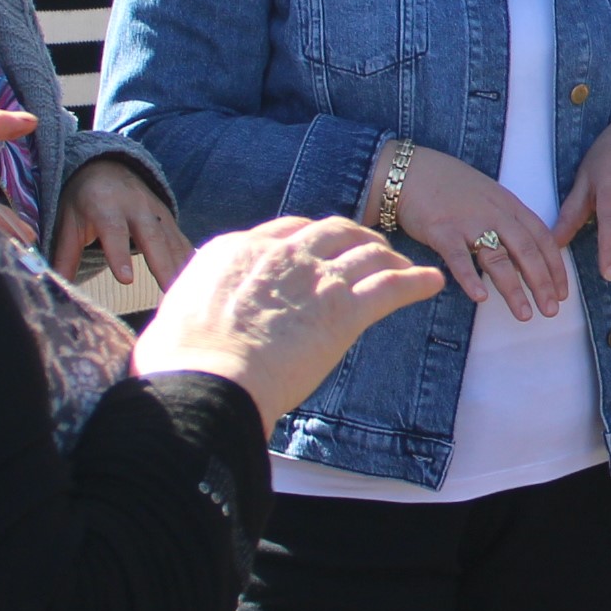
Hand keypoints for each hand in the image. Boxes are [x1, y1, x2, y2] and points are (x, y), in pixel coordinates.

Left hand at [47, 157, 190, 287]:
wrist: (107, 168)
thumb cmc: (83, 200)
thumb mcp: (68, 223)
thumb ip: (64, 255)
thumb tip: (51, 287)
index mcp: (105, 205)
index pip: (113, 231)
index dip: (119, 254)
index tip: (126, 279)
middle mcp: (136, 206)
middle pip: (152, 237)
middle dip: (162, 265)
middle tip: (169, 293)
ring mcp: (157, 211)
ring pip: (172, 241)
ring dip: (181, 268)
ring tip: (186, 295)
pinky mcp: (170, 219)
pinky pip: (182, 241)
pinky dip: (190, 262)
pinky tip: (198, 283)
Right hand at [135, 216, 442, 422]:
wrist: (207, 380)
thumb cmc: (182, 364)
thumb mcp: (176, 318)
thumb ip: (192, 310)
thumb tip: (178, 329)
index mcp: (237, 251)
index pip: (285, 230)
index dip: (309, 238)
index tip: (318, 248)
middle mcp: (281, 255)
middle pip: (331, 231)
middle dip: (354, 238)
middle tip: (369, 251)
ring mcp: (316, 278)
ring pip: (366, 253)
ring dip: (389, 257)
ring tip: (404, 265)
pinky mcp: (345, 310)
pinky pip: (393, 286)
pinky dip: (417, 282)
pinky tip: (433, 283)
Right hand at [390, 145, 574, 323]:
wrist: (412, 171)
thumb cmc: (452, 187)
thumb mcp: (490, 199)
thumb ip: (509, 224)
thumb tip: (526, 259)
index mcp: (510, 206)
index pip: (542, 239)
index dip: (555, 267)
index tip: (563, 292)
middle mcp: (494, 214)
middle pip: (526, 251)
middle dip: (542, 283)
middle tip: (552, 309)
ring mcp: (468, 222)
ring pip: (498, 258)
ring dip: (513, 289)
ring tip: (524, 314)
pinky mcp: (441, 231)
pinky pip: (458, 257)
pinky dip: (470, 278)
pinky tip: (480, 298)